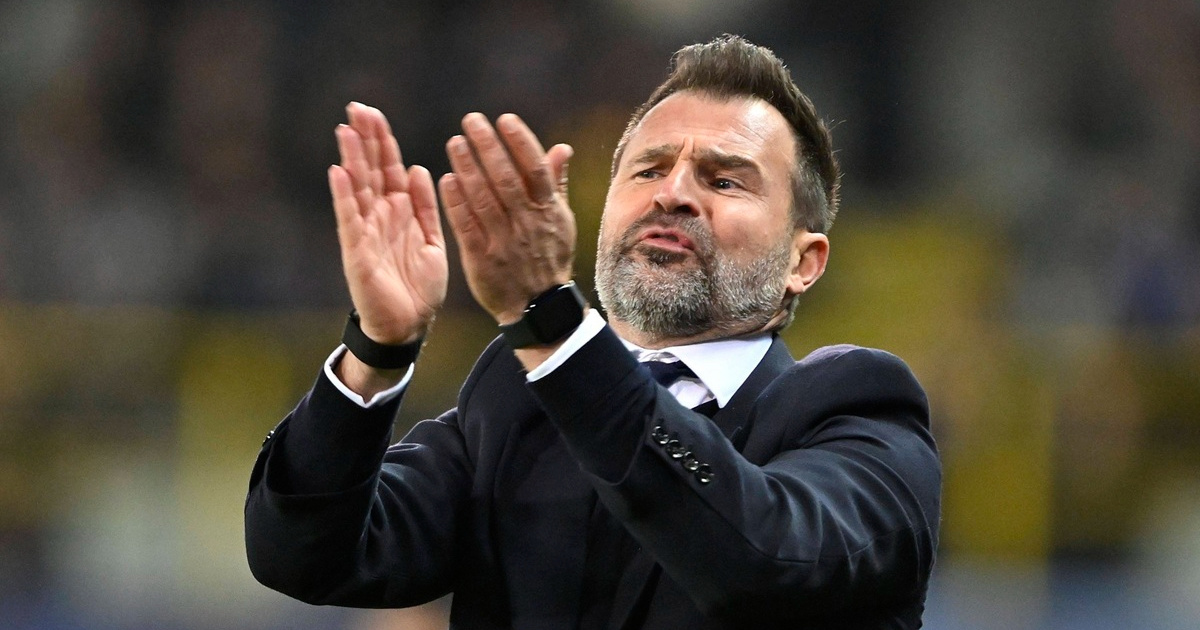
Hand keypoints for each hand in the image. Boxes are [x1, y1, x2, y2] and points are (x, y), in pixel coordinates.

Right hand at [330, 102, 446, 344]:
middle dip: (365, 139)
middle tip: (356, 107)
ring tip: (345, 129)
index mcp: (400, 212)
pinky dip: (344, 196)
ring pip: (358, 188)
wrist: (410, 326)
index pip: (389, 168)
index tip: (374, 113)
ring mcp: (366, 232)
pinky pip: (350, 219)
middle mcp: (379, 216)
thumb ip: (424, 206)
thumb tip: (419, 167)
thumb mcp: (431, 240)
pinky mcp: (357, 252)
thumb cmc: (419, 286)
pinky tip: (338, 172)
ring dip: (352, 159)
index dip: (382, 141)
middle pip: (370, 170)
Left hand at [439, 113, 574, 324]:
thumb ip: (557, 183)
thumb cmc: (548, 257)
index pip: (536, 169)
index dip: (520, 142)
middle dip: (489, 147)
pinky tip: (445, 180)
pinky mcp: (482, 259)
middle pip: (507, 179)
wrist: (537, 306)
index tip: (504, 119)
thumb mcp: (561, 222)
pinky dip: (456, 203)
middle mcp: (528, 223)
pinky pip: (467, 226)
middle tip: (471, 120)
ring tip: (455, 142)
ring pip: (484, 199)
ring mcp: (505, 241)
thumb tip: (562, 148)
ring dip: (468, 168)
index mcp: (549, 211)